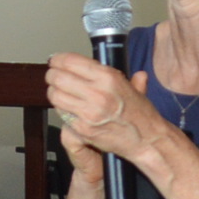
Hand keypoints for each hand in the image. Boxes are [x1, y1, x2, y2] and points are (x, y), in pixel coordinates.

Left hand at [45, 52, 172, 174]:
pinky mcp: (83, 129)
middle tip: (53, 75)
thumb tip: (95, 61)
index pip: (70, 61)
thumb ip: (112, 72)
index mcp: (108, 78)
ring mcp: (89, 113)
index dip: (58, 59)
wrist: (146, 139)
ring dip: (53, 92)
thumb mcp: (130, 84)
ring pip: (55, 95)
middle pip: (58, 77)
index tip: (56, 60)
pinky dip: (61, 109)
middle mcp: (98, 93)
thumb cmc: (139, 113)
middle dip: (52, 75)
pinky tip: (66, 107)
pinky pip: (61, 114)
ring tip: (58, 91)